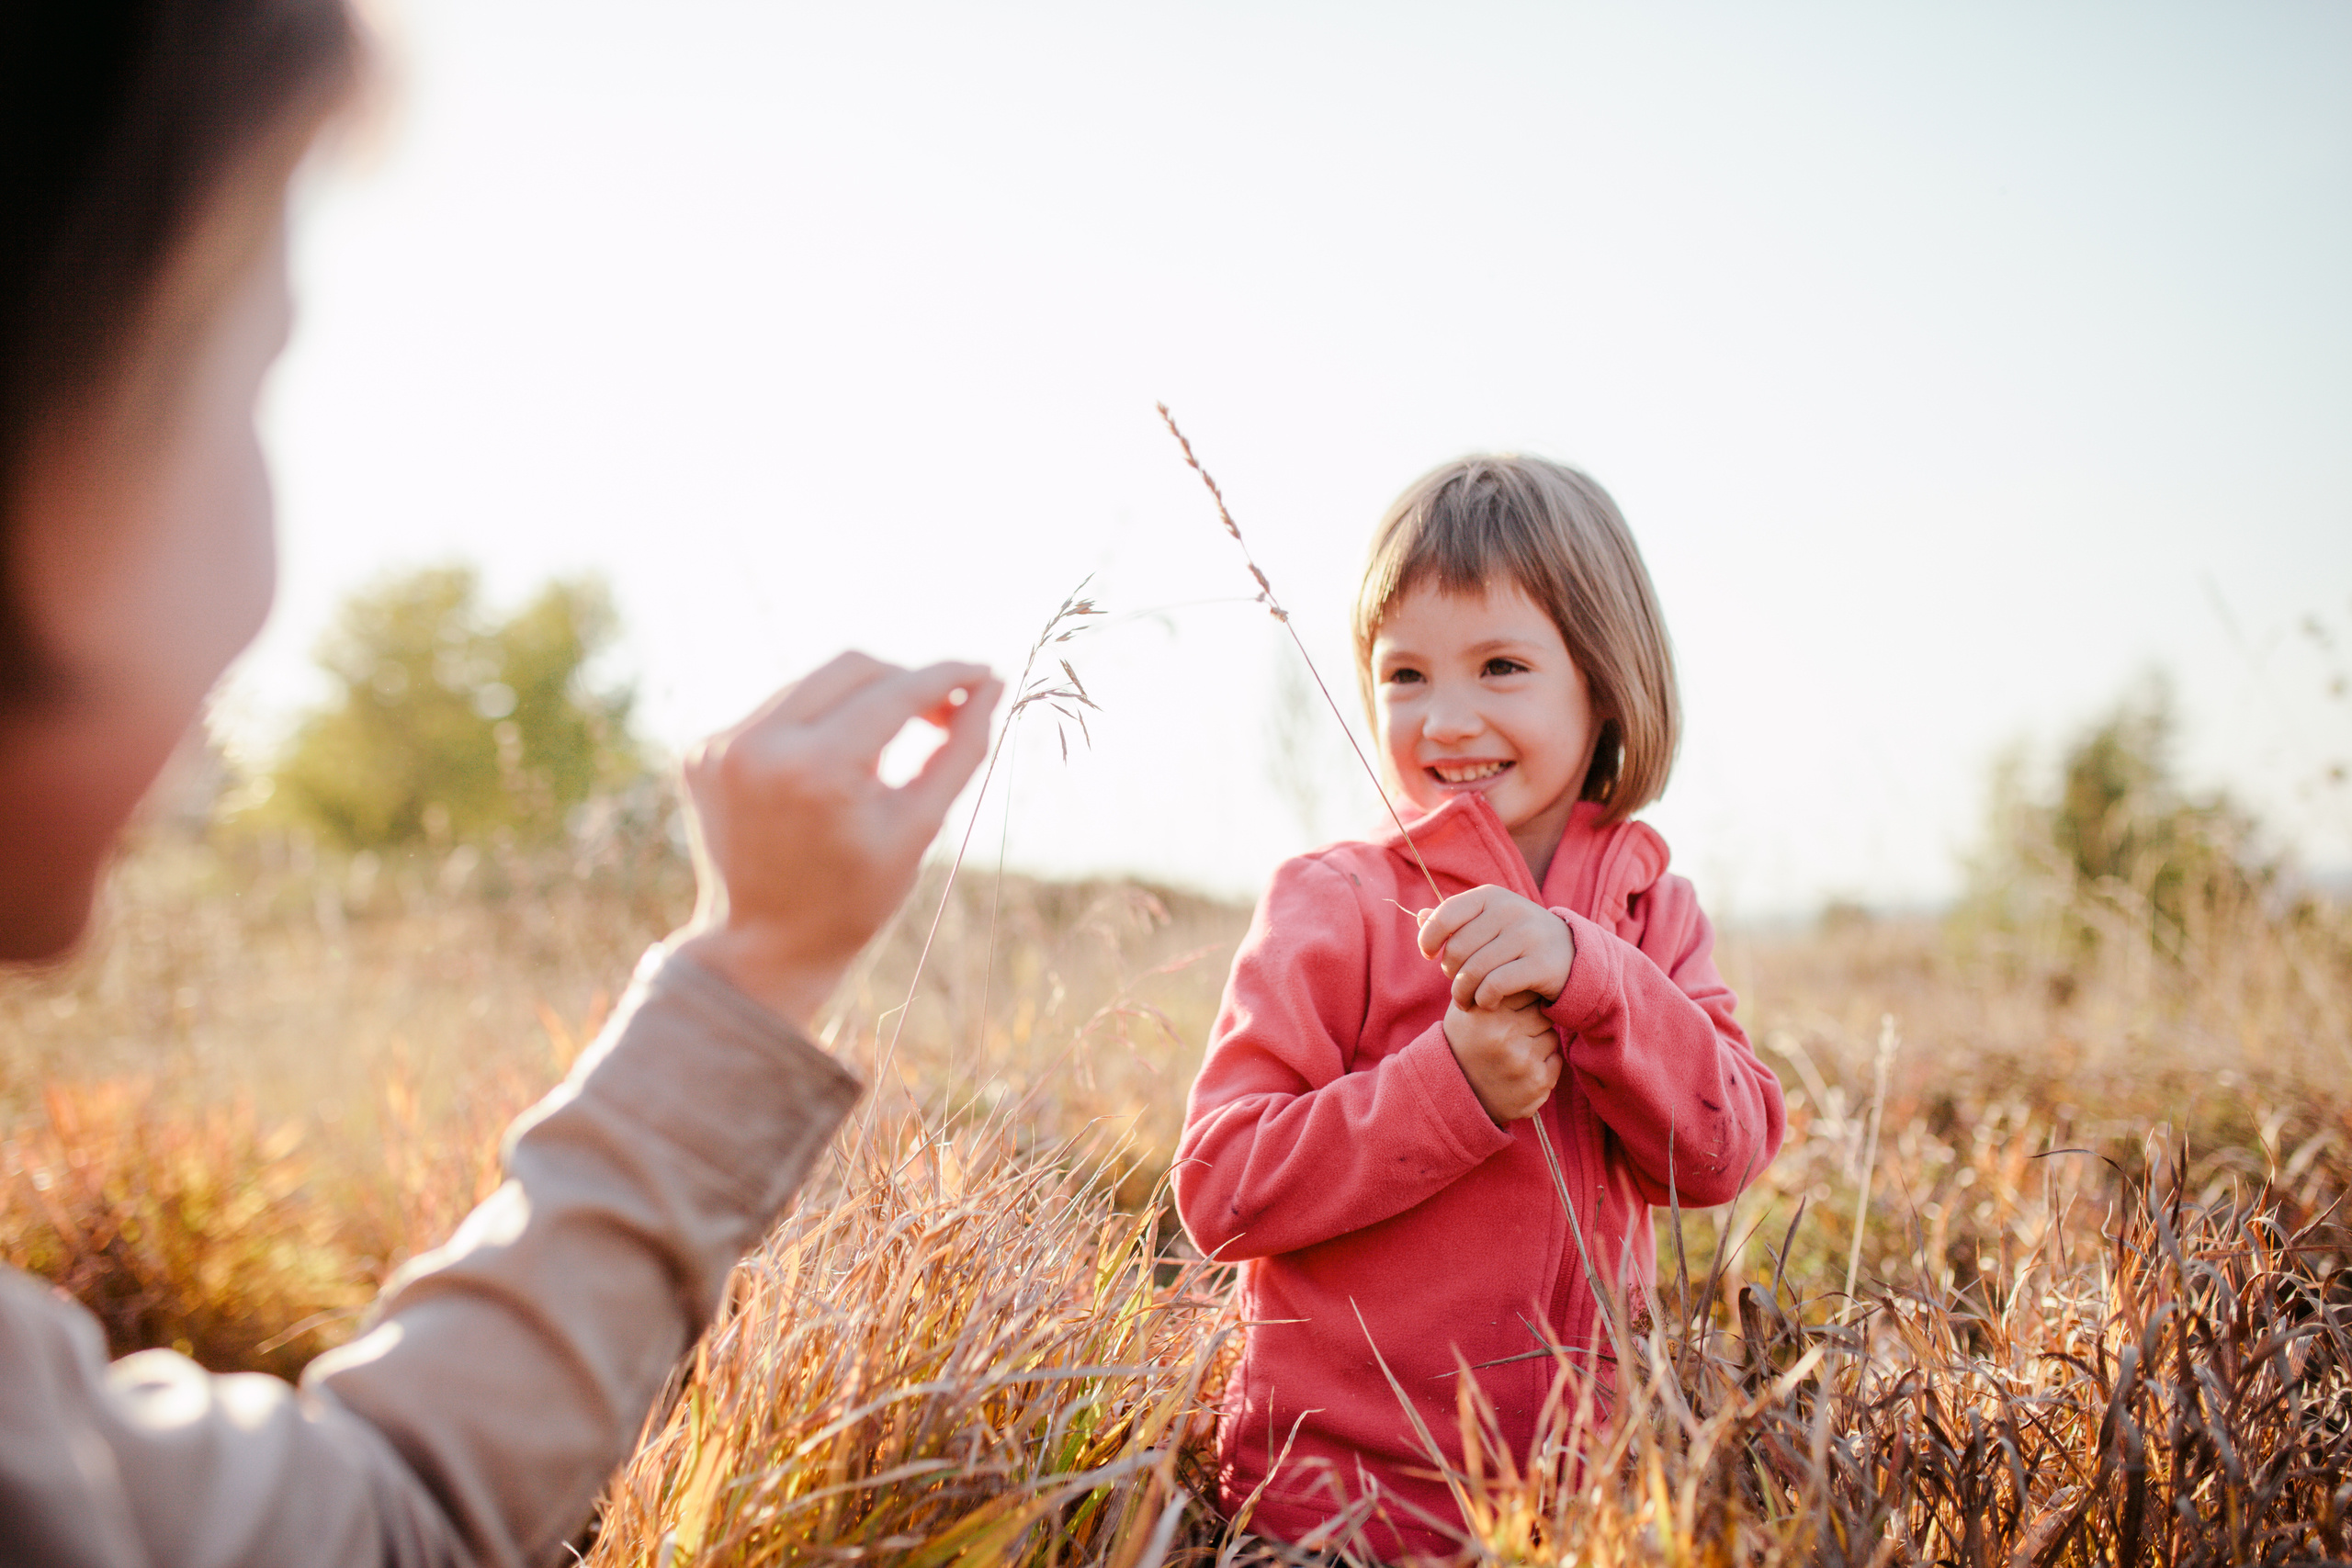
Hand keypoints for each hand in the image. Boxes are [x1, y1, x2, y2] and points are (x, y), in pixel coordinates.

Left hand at [672, 651, 1002, 1030]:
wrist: (762, 948)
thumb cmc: (852, 899)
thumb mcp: (917, 829)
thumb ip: (960, 750)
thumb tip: (990, 686)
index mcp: (817, 770)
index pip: (895, 693)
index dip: (947, 677)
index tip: (983, 673)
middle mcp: (760, 744)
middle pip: (853, 667)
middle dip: (905, 681)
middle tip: (942, 714)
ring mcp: (723, 744)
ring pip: (813, 682)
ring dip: (860, 700)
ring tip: (886, 748)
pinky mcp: (702, 751)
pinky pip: (777, 710)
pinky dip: (815, 723)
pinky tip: (831, 766)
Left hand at [1417, 885, 1575, 1010]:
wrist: (1573, 955)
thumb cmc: (1519, 939)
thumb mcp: (1490, 922)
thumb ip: (1456, 920)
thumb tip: (1419, 916)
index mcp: (1492, 895)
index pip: (1446, 915)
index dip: (1429, 938)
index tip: (1429, 955)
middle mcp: (1511, 910)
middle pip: (1457, 949)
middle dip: (1450, 973)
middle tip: (1458, 984)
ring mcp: (1529, 935)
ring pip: (1474, 971)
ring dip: (1463, 994)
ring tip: (1466, 1001)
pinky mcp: (1541, 964)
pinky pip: (1495, 986)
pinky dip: (1484, 999)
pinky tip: (1487, 1003)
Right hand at [1442, 995, 1561, 1124]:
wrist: (1458, 1095)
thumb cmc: (1464, 1042)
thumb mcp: (1464, 1009)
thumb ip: (1484, 982)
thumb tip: (1505, 953)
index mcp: (1485, 1013)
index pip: (1523, 989)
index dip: (1520, 997)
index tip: (1512, 1006)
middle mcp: (1504, 1036)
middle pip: (1542, 1012)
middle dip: (1531, 1020)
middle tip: (1512, 1033)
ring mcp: (1522, 1061)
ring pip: (1551, 1037)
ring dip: (1538, 1043)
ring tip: (1513, 1052)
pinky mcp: (1537, 1083)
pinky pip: (1556, 1061)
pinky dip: (1543, 1065)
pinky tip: (1521, 1070)